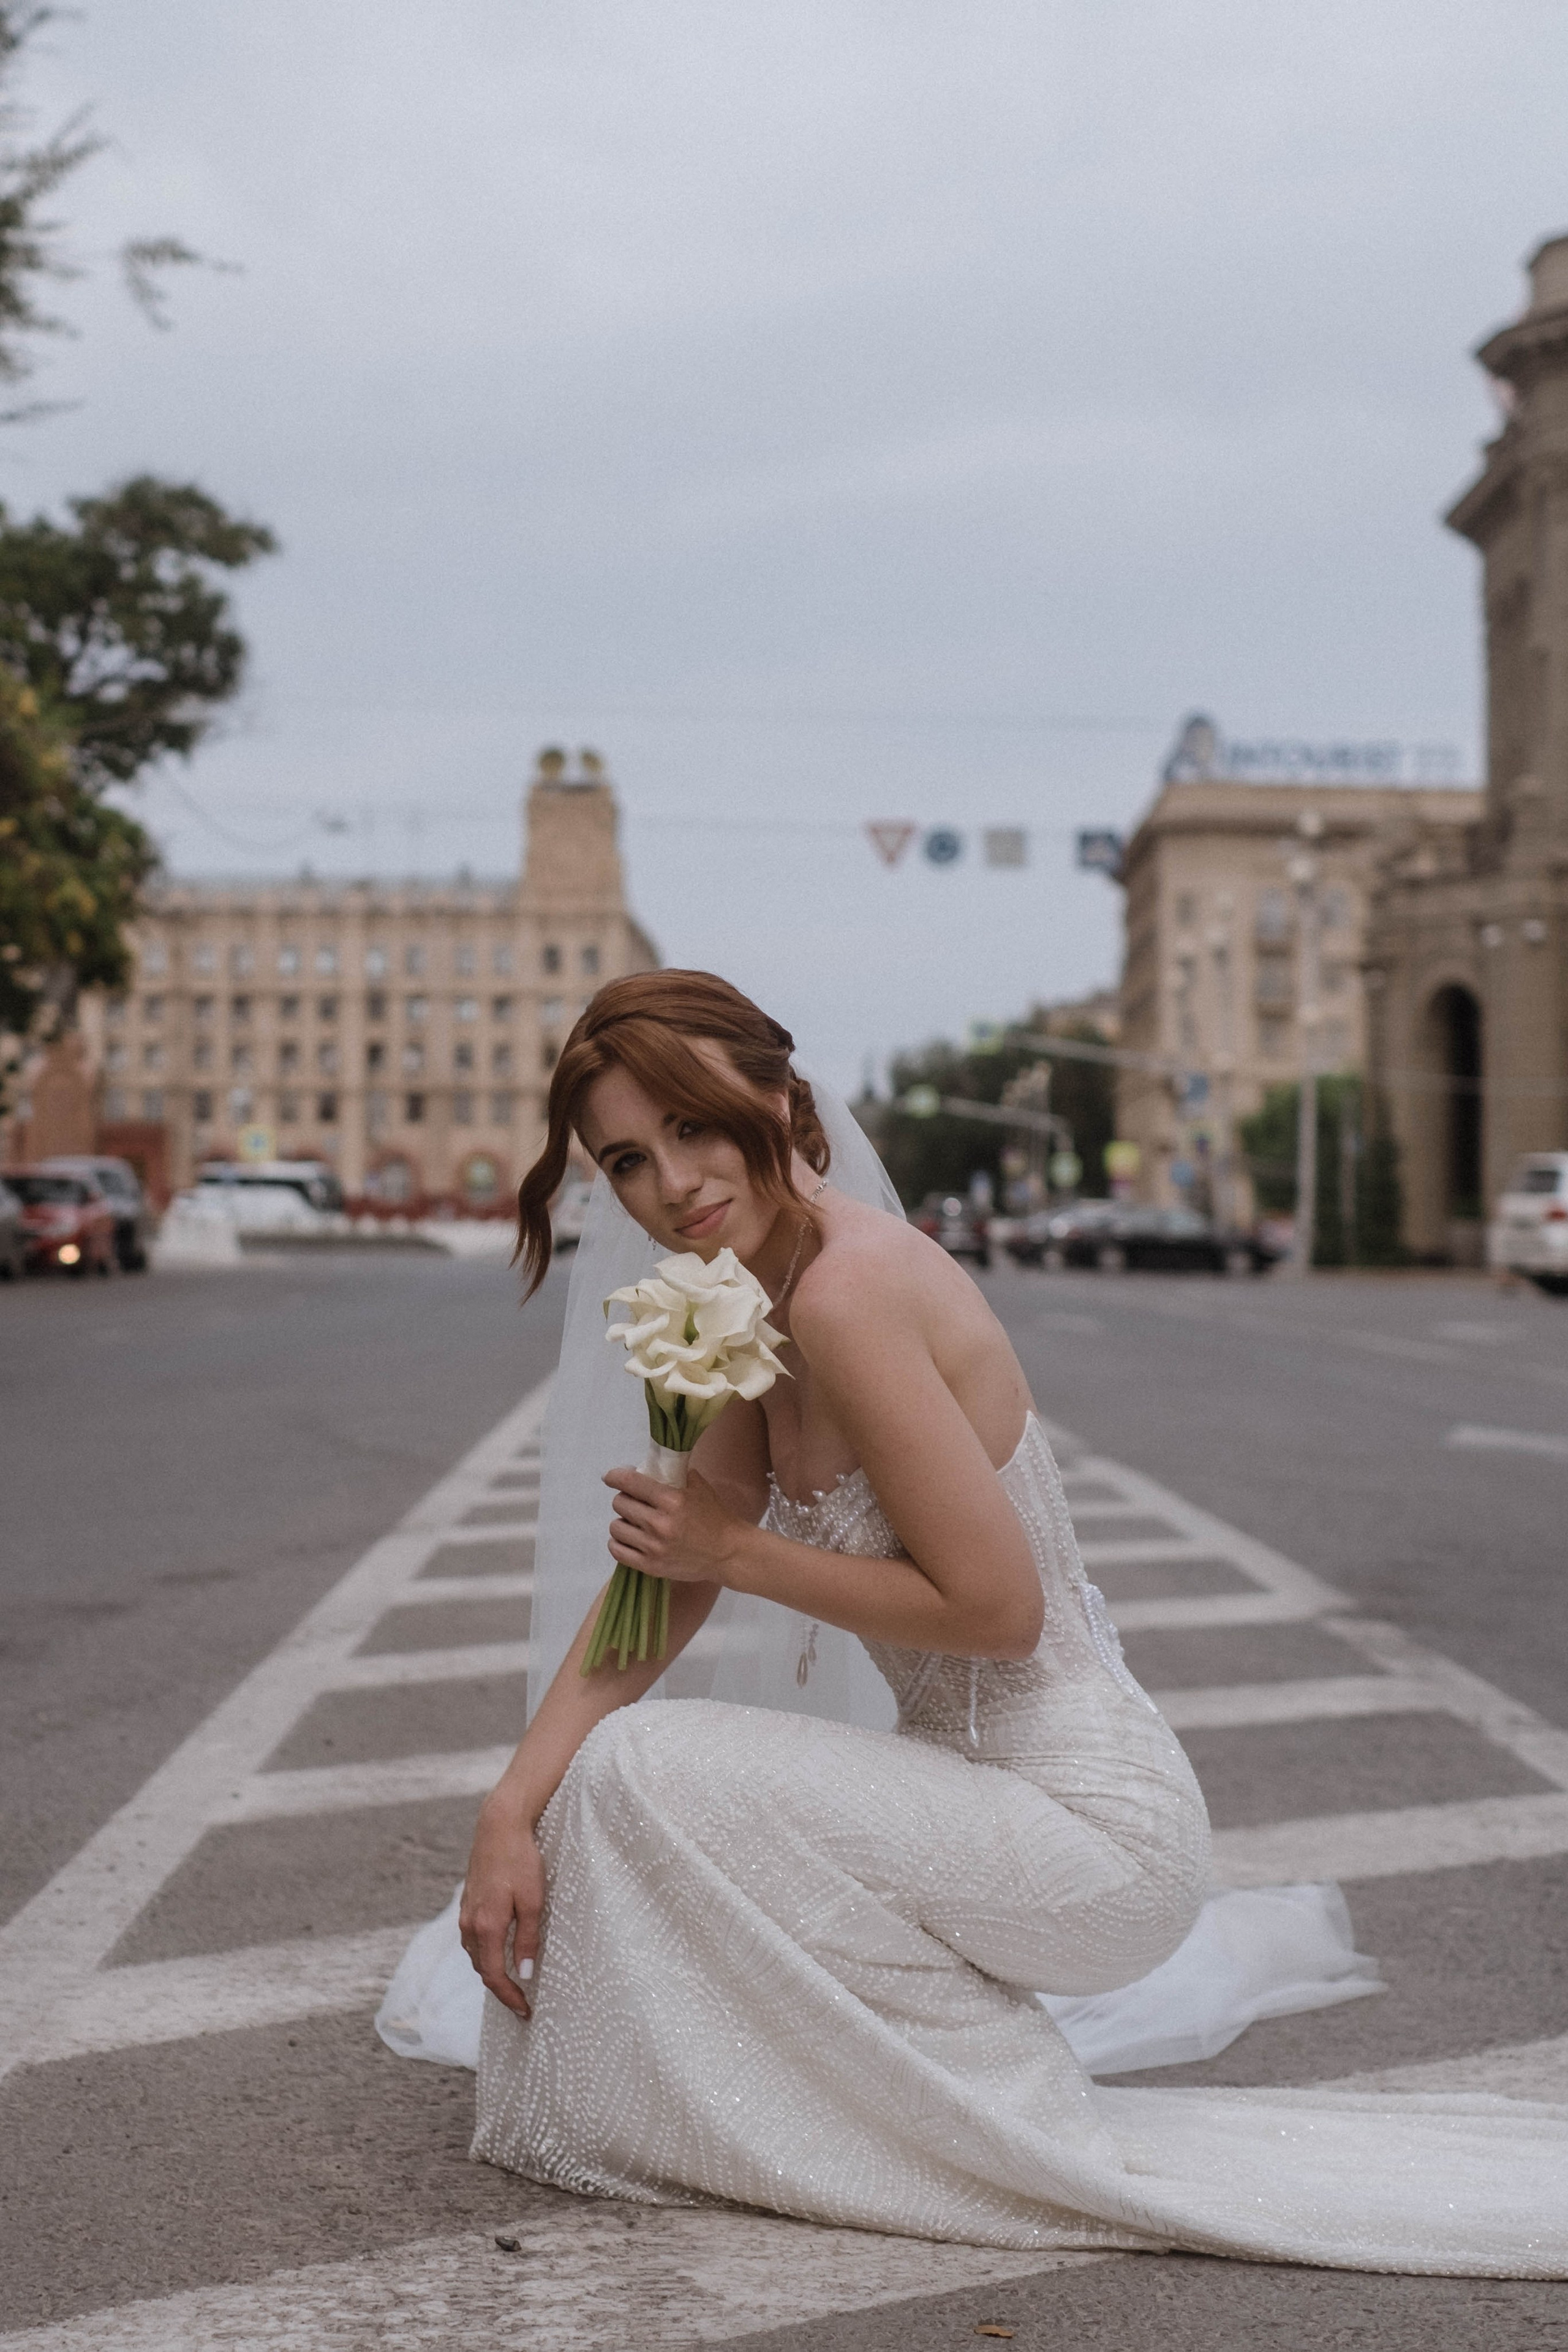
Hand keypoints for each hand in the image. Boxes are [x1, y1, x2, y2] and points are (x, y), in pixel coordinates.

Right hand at [459, 1796, 545, 2017]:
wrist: (499, 1826)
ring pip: (475, 1954)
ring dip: (491, 1971)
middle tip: (521, 2003)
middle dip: (500, 1989)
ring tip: (512, 1981)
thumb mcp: (533, 1900)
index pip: (494, 1976)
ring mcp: (466, 1913)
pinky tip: (498, 1951)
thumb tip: (525, 1973)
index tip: (524, 2011)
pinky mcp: (468, 1902)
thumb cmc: (521, 1860)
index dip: (509, 1997)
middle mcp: (470, 1924)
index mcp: (487, 1926)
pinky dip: (485, 1953)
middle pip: (482, 1969)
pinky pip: (473, 1938)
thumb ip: (527, 1939)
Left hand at [604, 1464, 736, 1585]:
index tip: (610, 1477)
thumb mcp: (699, 1487)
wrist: (728, 1553)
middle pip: (620, 1503)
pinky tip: (630, 1538)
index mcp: (672, 1500)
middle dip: (625, 1498)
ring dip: (622, 1521)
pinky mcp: (651, 1566)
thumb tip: (646, 1467)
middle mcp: (659, 1524)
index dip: (615, 1476)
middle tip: (635, 1502)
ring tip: (634, 1522)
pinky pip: (617, 1550)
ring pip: (616, 1527)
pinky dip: (619, 1542)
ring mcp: (653, 1548)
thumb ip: (674, 1474)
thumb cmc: (714, 1517)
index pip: (630, 1482)